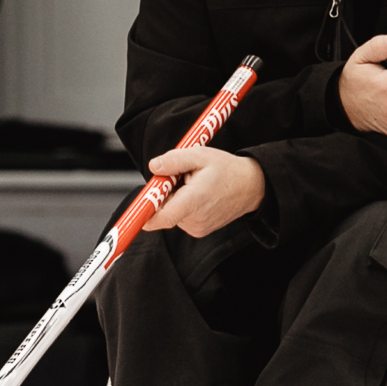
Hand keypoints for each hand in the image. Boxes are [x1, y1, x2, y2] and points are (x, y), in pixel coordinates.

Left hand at [141, 145, 265, 237]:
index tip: (134, 212)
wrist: (252, 187)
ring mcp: (198, 228)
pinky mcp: (199, 230)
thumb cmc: (227, 170)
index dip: (145, 215)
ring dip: (174, 199)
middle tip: (179, 177)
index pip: (163, 217)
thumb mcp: (200, 155)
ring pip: (171, 213)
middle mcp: (195, 219)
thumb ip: (174, 160)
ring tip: (193, 185)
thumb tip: (154, 166)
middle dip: (163, 194)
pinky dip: (183, 205)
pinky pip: (180, 217)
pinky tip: (197, 194)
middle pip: (163, 211)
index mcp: (195, 201)